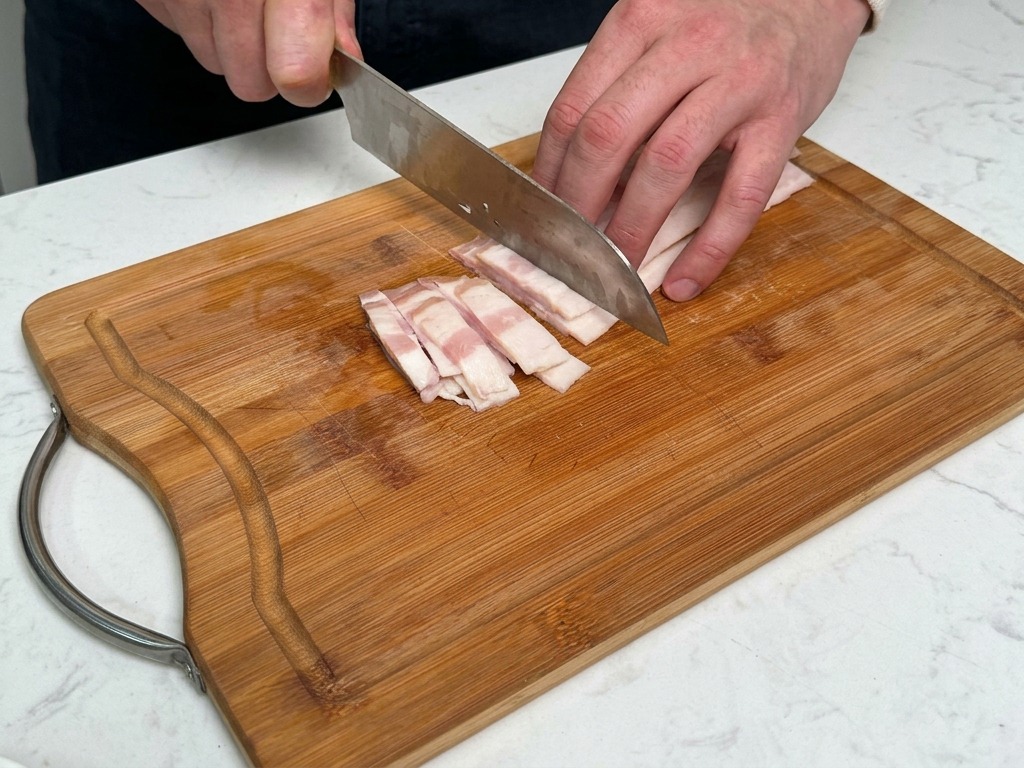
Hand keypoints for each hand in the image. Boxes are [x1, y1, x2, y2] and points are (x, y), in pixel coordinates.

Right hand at [136, 0, 361, 105]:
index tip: (317, 70)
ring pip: (214, 64)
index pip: (297, 75)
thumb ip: (331, 9)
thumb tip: (342, 60)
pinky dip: (199, 19)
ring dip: (231, 44)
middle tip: (277, 28)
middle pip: (251, 85)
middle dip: (270, 67)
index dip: (311, 80)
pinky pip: (180, 32)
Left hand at [532, 0, 869, 300]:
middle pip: (607, 136)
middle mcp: (687, 45)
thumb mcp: (660, 29)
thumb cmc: (727, 19)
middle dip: (577, 206)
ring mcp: (739, 81)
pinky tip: (684, 280)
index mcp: (642, 19)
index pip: (573, 108)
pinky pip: (740, 196)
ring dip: (630, 228)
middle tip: (568, 248)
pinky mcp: (782, 119)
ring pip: (665, 165)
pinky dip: (708, 248)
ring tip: (614, 270)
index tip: (543, 212)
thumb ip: (618, 86)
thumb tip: (573, 172)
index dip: (550, 172)